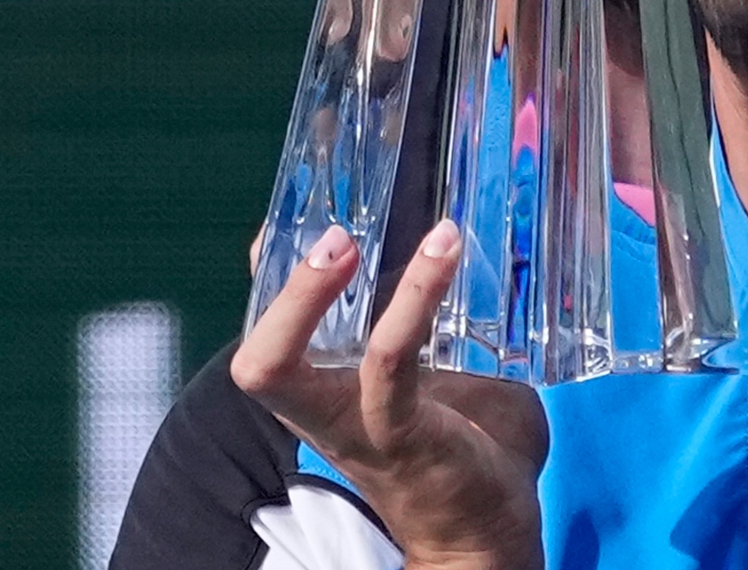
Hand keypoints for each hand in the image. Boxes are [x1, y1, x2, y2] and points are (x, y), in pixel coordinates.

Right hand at [231, 221, 548, 569]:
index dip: (272, 275)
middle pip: (256, 357)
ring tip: (352, 239)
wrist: (492, 532)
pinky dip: (409, 305)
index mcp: (327, 390)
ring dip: (312, 296)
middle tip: (327, 232)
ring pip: (286, 367)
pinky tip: (443, 256)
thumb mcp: (445, 371)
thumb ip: (438, 320)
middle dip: (275, 292)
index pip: (275, 330)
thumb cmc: (472, 444)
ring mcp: (353, 424)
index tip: (288, 214)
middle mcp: (322, 408)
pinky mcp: (398, 433)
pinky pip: (387, 364)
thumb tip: (459, 241)